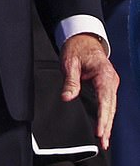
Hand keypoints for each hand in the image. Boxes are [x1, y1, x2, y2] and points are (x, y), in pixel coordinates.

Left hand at [60, 33, 118, 149]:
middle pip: (110, 107)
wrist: (82, 38)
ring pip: (111, 107)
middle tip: (103, 141)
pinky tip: (104, 126)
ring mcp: (111, 83)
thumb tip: (67, 97)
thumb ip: (70, 81)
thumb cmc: (77, 48)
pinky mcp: (107, 85)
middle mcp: (110, 79)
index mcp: (104, 73)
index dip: (103, 117)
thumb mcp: (69, 62)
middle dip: (107, 125)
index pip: (105, 100)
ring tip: (104, 139)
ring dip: (108, 123)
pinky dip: (107, 115)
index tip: (100, 131)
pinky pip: (109, 103)